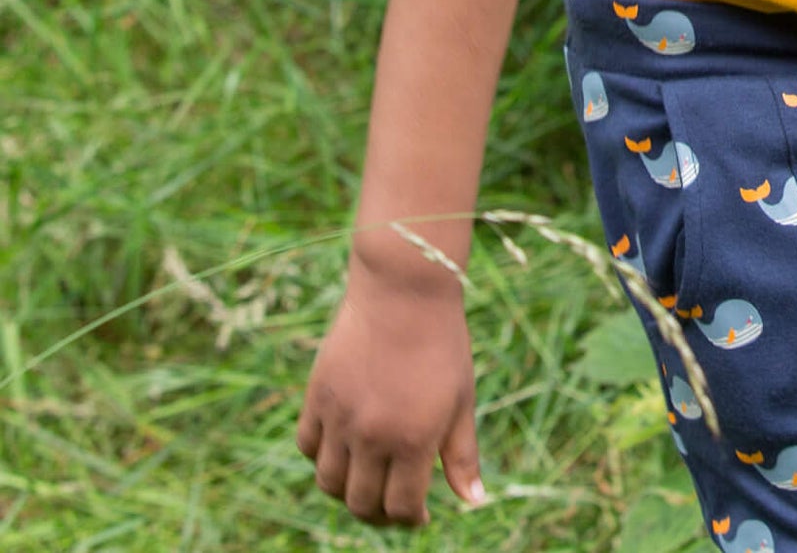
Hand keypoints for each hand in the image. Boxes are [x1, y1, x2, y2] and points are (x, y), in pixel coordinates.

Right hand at [298, 267, 486, 526]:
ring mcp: (340, 417)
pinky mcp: (317, 396)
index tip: (418, 514)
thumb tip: (473, 502)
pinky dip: (323, 456)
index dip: (408, 519)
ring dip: (347, 490)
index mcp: (414, 439)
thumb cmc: (442, 344)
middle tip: (392, 503)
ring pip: (330, 482)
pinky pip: (308, 446)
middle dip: (378, 513)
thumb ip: (462, 455)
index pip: (400, 508)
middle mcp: (372, 435)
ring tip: (367, 478)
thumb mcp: (461, 399)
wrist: (405, 291)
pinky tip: (345, 448)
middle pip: (361, 503)